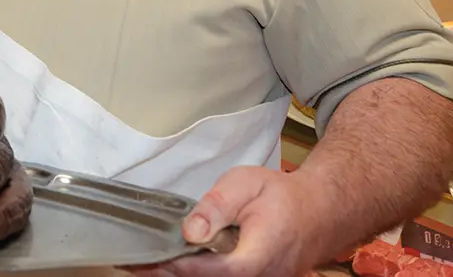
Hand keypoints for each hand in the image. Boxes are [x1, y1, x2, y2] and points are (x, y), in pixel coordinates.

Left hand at [127, 167, 321, 276]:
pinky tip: (167, 266)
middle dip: (169, 275)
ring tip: (141, 266)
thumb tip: (190, 232)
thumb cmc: (282, 196)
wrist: (320, 212)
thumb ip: (217, 206)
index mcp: (260, 255)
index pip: (216, 271)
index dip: (181, 266)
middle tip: (132, 263)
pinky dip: (193, 275)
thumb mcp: (246, 184)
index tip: (150, 257)